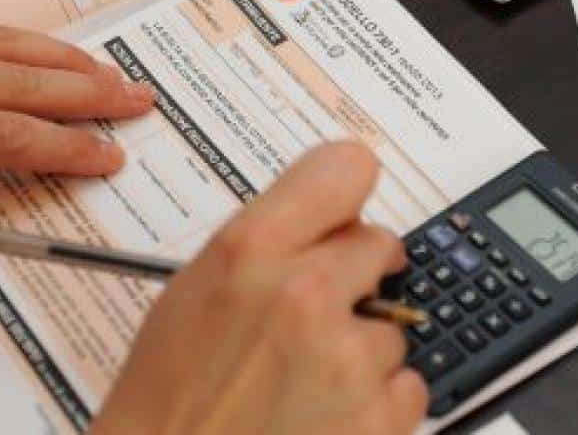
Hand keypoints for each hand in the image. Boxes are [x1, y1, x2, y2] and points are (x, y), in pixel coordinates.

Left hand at [0, 0, 155, 345]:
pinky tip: (35, 47)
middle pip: (19, 86)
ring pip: (0, 45)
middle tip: (139, 102)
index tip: (106, 156)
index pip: (1, 140)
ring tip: (109, 70)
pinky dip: (12, 37)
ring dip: (63, 59)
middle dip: (88, 97)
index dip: (63, 148)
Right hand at [92, 143, 427, 434]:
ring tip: (304, 381)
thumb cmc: (168, 399)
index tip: (346, 215)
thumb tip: (329, 222)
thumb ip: (267, 244)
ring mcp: (347, 358)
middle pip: (379, 244)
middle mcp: (306, 293)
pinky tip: (327, 414)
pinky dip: (378, 402)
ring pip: (394, 324)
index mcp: (252, 250)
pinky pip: (409, 386)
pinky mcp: (378, 418)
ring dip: (362, 349)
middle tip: (315, 314)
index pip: (346, 169)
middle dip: (355, 277)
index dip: (347, 194)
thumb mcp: (195, 291)